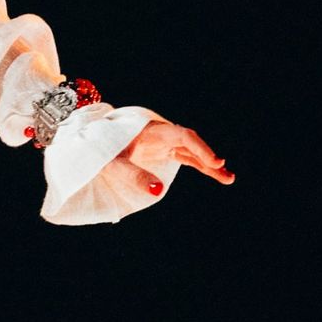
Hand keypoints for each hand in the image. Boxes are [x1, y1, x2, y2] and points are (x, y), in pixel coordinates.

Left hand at [113, 120, 234, 196]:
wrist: (92, 146)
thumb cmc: (101, 151)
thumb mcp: (113, 163)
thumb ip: (132, 175)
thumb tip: (157, 190)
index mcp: (151, 130)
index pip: (182, 135)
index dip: (200, 147)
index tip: (215, 161)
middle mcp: (161, 134)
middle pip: (190, 143)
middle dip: (207, 156)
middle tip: (223, 170)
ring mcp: (164, 143)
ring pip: (191, 152)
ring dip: (209, 165)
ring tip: (228, 178)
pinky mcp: (164, 151)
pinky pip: (187, 158)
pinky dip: (201, 166)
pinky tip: (217, 175)